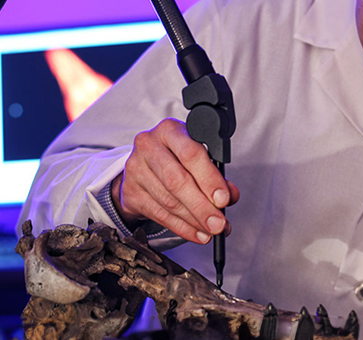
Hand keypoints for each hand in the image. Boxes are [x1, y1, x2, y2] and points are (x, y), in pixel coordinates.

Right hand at [112, 118, 240, 243]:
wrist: (144, 166)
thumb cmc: (177, 158)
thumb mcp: (197, 157)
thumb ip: (216, 174)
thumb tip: (231, 196)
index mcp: (170, 130)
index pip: (191, 154)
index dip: (209, 179)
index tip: (224, 199)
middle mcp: (148, 146)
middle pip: (177, 180)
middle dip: (202, 206)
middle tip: (219, 223)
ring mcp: (135, 169)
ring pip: (169, 201)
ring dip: (194, 220)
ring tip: (212, 230)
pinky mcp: (130, 192)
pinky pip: (159, 214)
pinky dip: (182, 227)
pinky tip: (197, 233)